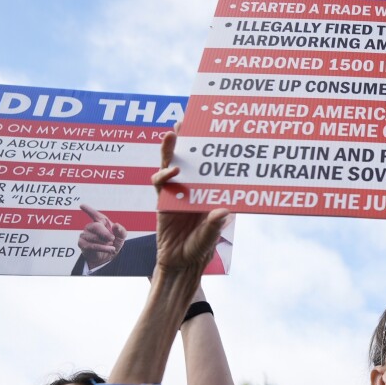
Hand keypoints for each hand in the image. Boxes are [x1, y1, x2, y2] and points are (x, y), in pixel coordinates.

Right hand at [77, 204, 126, 269]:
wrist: (108, 256)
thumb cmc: (113, 243)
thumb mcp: (121, 237)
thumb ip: (121, 231)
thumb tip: (116, 225)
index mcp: (100, 222)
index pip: (95, 214)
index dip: (88, 210)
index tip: (82, 205)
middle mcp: (91, 226)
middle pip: (96, 226)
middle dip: (105, 233)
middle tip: (112, 239)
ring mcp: (85, 234)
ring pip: (94, 237)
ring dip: (105, 243)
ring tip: (111, 246)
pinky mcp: (81, 243)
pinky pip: (92, 245)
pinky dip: (102, 248)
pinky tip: (110, 249)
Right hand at [153, 130, 230, 275]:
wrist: (179, 265)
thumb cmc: (199, 250)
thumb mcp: (209, 239)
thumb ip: (214, 227)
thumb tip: (224, 211)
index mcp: (210, 193)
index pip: (212, 167)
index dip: (213, 149)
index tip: (219, 130)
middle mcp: (194, 189)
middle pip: (191, 159)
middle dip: (189, 139)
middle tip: (187, 119)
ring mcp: (177, 193)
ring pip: (172, 165)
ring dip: (172, 150)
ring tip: (173, 133)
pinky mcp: (162, 201)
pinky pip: (161, 183)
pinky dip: (164, 174)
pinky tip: (172, 169)